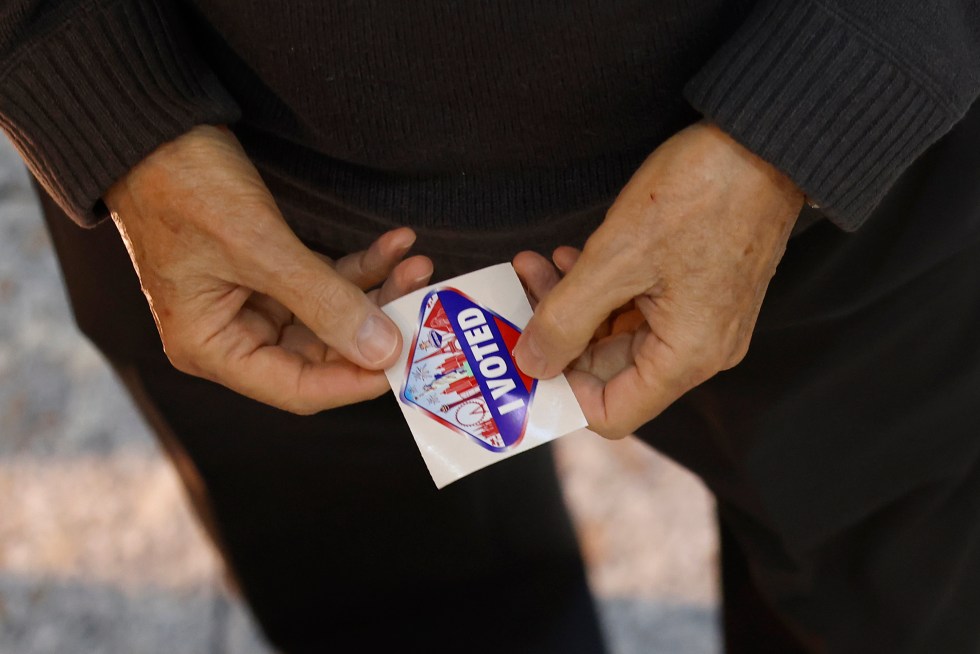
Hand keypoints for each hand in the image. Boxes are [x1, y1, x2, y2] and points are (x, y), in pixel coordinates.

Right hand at [104, 125, 431, 413]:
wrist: (154, 127)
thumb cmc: (183, 186)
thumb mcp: (258, 246)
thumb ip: (324, 301)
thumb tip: (383, 349)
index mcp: (211, 348)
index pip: (297, 389)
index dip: (355, 380)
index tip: (407, 359)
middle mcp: (231, 335)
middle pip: (322, 354)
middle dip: (376, 325)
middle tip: (423, 297)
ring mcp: (252, 304)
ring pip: (330, 316)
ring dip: (376, 291)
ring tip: (419, 264)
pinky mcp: (269, 274)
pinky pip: (325, 282)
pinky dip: (360, 265)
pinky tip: (396, 244)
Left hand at [513, 122, 802, 437]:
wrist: (764, 140)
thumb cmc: (701, 194)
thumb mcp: (616, 257)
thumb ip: (566, 319)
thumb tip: (532, 363)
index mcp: (687, 356)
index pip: (612, 413)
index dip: (562, 391)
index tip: (527, 352)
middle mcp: (699, 349)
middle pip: (609, 371)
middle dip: (557, 334)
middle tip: (521, 291)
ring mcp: (701, 320)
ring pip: (617, 334)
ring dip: (572, 304)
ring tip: (538, 264)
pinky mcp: (697, 291)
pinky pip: (637, 308)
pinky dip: (600, 288)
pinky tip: (572, 256)